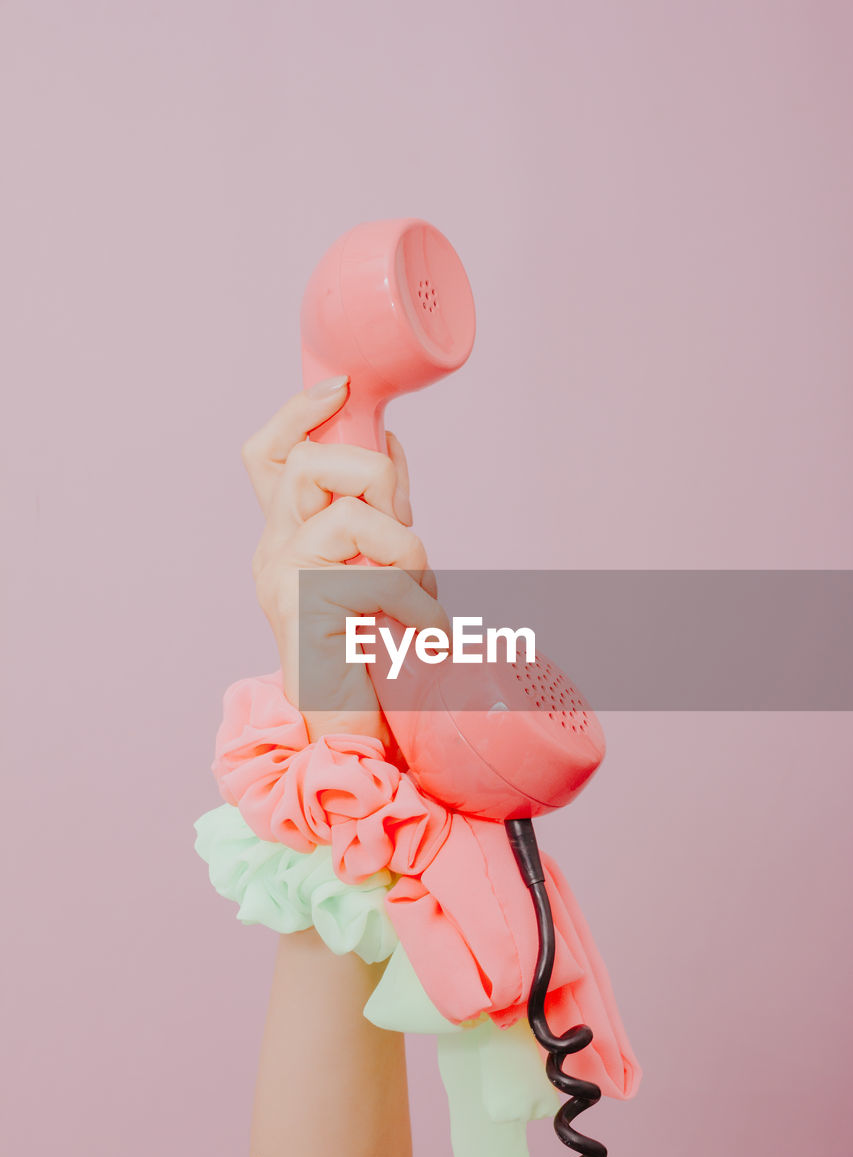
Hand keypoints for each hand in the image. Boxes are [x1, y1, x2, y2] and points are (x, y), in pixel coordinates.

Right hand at [241, 376, 447, 749]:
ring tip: (420, 593)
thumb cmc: (368, 649)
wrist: (347, 727)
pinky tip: (425, 632)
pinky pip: (379, 577)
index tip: (339, 387)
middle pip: (307, 465)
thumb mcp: (375, 564)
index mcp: (284, 535)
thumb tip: (389, 441)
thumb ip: (375, 511)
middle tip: (401, 530)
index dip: (298, 413)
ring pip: (352, 515)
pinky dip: (419, 603)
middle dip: (374, 480)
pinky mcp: (304, 609)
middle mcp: (272, 550)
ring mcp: (281, 579)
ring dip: (406, 550)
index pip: (268, 456)